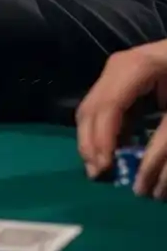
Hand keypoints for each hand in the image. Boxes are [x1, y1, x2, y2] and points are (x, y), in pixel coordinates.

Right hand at [76, 42, 166, 194]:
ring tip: (100, 168)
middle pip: (91, 106)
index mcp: (136, 67)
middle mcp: (117, 66)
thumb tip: (143, 185)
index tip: (105, 169)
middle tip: (97, 175)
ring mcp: (116, 71)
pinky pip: (102, 107)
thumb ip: (163, 143)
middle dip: (90, 143)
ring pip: (90, 108)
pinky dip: (103, 131)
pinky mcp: (120, 79)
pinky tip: (111, 151)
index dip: (102, 139)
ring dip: (92, 139)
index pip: (108, 105)